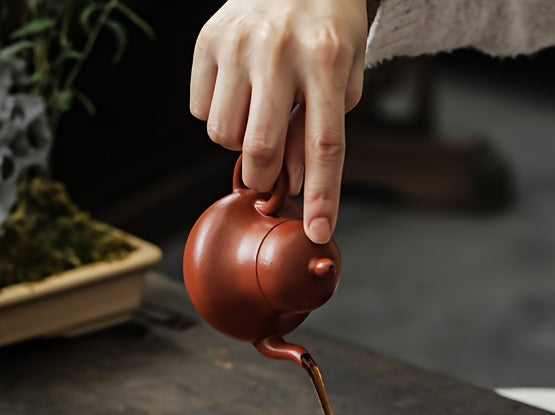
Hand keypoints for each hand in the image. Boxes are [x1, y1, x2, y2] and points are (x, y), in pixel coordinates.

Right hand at [190, 0, 367, 242]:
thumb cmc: (326, 32)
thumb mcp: (343, 80)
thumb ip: (320, 131)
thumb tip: (294, 181)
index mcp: (326, 60)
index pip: (325, 145)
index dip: (323, 195)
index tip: (318, 231)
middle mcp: (279, 50)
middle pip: (261, 148)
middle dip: (264, 177)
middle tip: (270, 172)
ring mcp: (237, 43)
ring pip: (223, 134)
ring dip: (239, 143)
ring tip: (257, 115)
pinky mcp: (207, 39)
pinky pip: (200, 111)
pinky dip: (217, 116)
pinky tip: (238, 92)